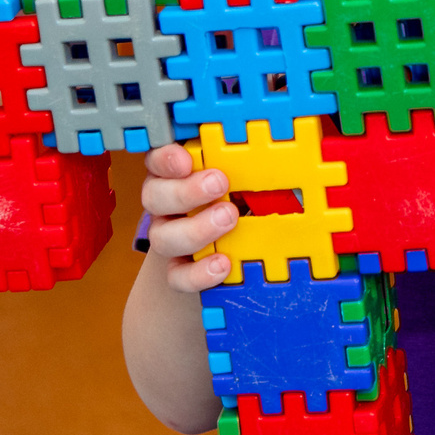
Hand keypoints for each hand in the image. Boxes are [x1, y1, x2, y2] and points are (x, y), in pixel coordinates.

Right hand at [138, 141, 239, 293]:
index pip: (157, 160)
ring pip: (161, 237)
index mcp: (176, 174)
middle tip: (219, 184)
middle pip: (153, 196)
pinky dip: (198, 272)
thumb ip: (248, 168)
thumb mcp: (247, 179)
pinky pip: (177, 276)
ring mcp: (169, 238)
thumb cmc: (244, 200)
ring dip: (195, 229)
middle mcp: (166, 205)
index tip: (186, 160)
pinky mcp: (179, 271)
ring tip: (228, 219)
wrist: (237, 248)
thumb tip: (280, 158)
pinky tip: (222, 264)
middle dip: (186, 191)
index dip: (165, 159)